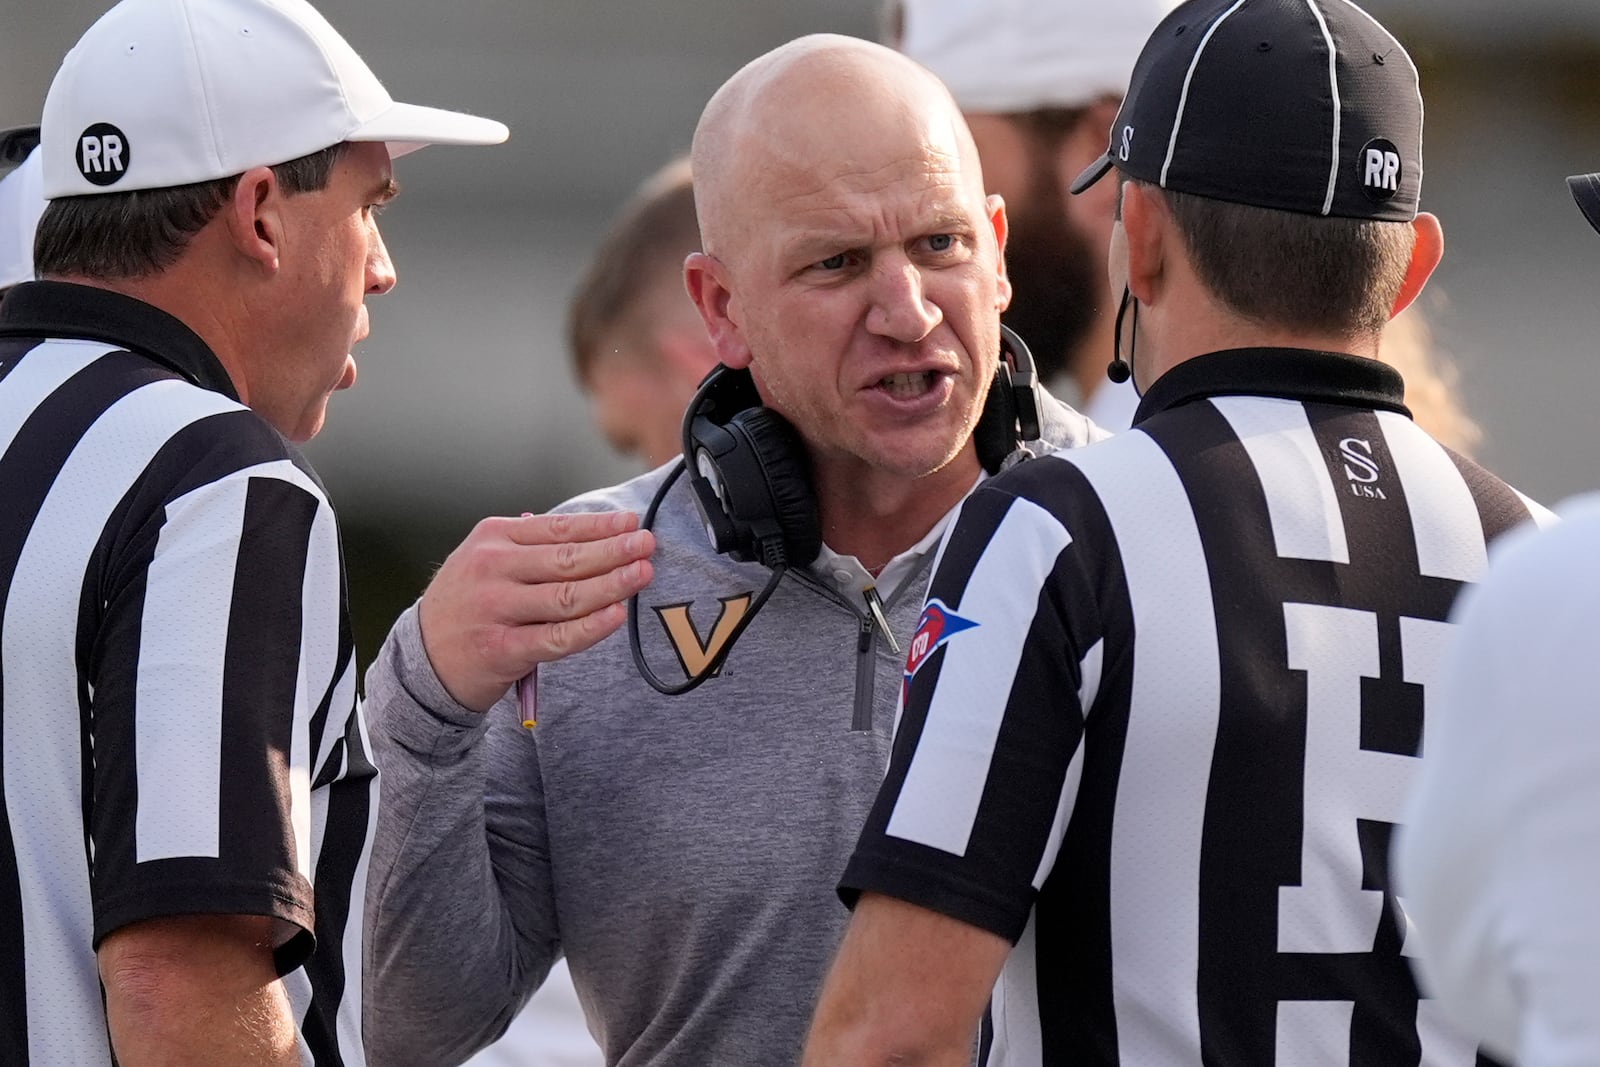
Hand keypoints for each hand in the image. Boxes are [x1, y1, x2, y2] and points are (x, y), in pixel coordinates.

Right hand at [418, 511, 654, 709]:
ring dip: (611, 584)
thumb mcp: (487, 560)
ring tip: (642, 573)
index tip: (632, 521)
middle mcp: (491, 569)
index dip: (600, 525)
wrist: (421, 658)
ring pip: (566, 596)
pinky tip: (616, 615)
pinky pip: (556, 637)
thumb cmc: (468, 604)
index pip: (557, 528)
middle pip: (567, 558)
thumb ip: (531, 546)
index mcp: (492, 538)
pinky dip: (590, 627)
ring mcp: (495, 609)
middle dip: (614, 550)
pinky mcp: (501, 649)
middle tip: (647, 543)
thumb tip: (598, 532)